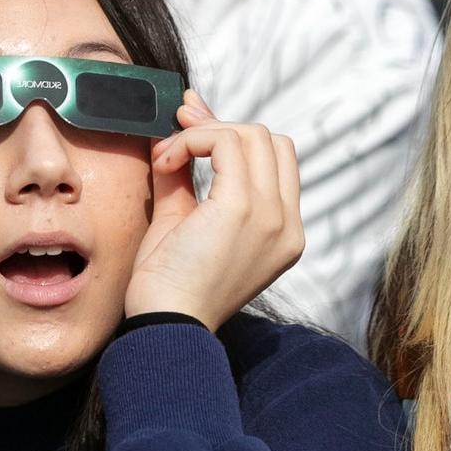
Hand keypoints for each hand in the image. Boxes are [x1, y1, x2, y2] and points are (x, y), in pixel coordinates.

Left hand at [126, 91, 303, 329]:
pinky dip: (192, 140)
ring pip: (251, 134)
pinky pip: (225, 143)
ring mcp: (270, 215)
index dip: (235, 136)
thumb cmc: (169, 286)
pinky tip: (166, 161)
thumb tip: (180, 124)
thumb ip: (184, 174)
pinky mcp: (242, 208)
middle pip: (270, 141)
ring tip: (168, 158)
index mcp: (283, 232)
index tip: (193, 129)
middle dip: (220, 128)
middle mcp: (287, 223)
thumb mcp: (183, 219)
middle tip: (177, 134)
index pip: (277, 160)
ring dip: (204, 133)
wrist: (163, 326)